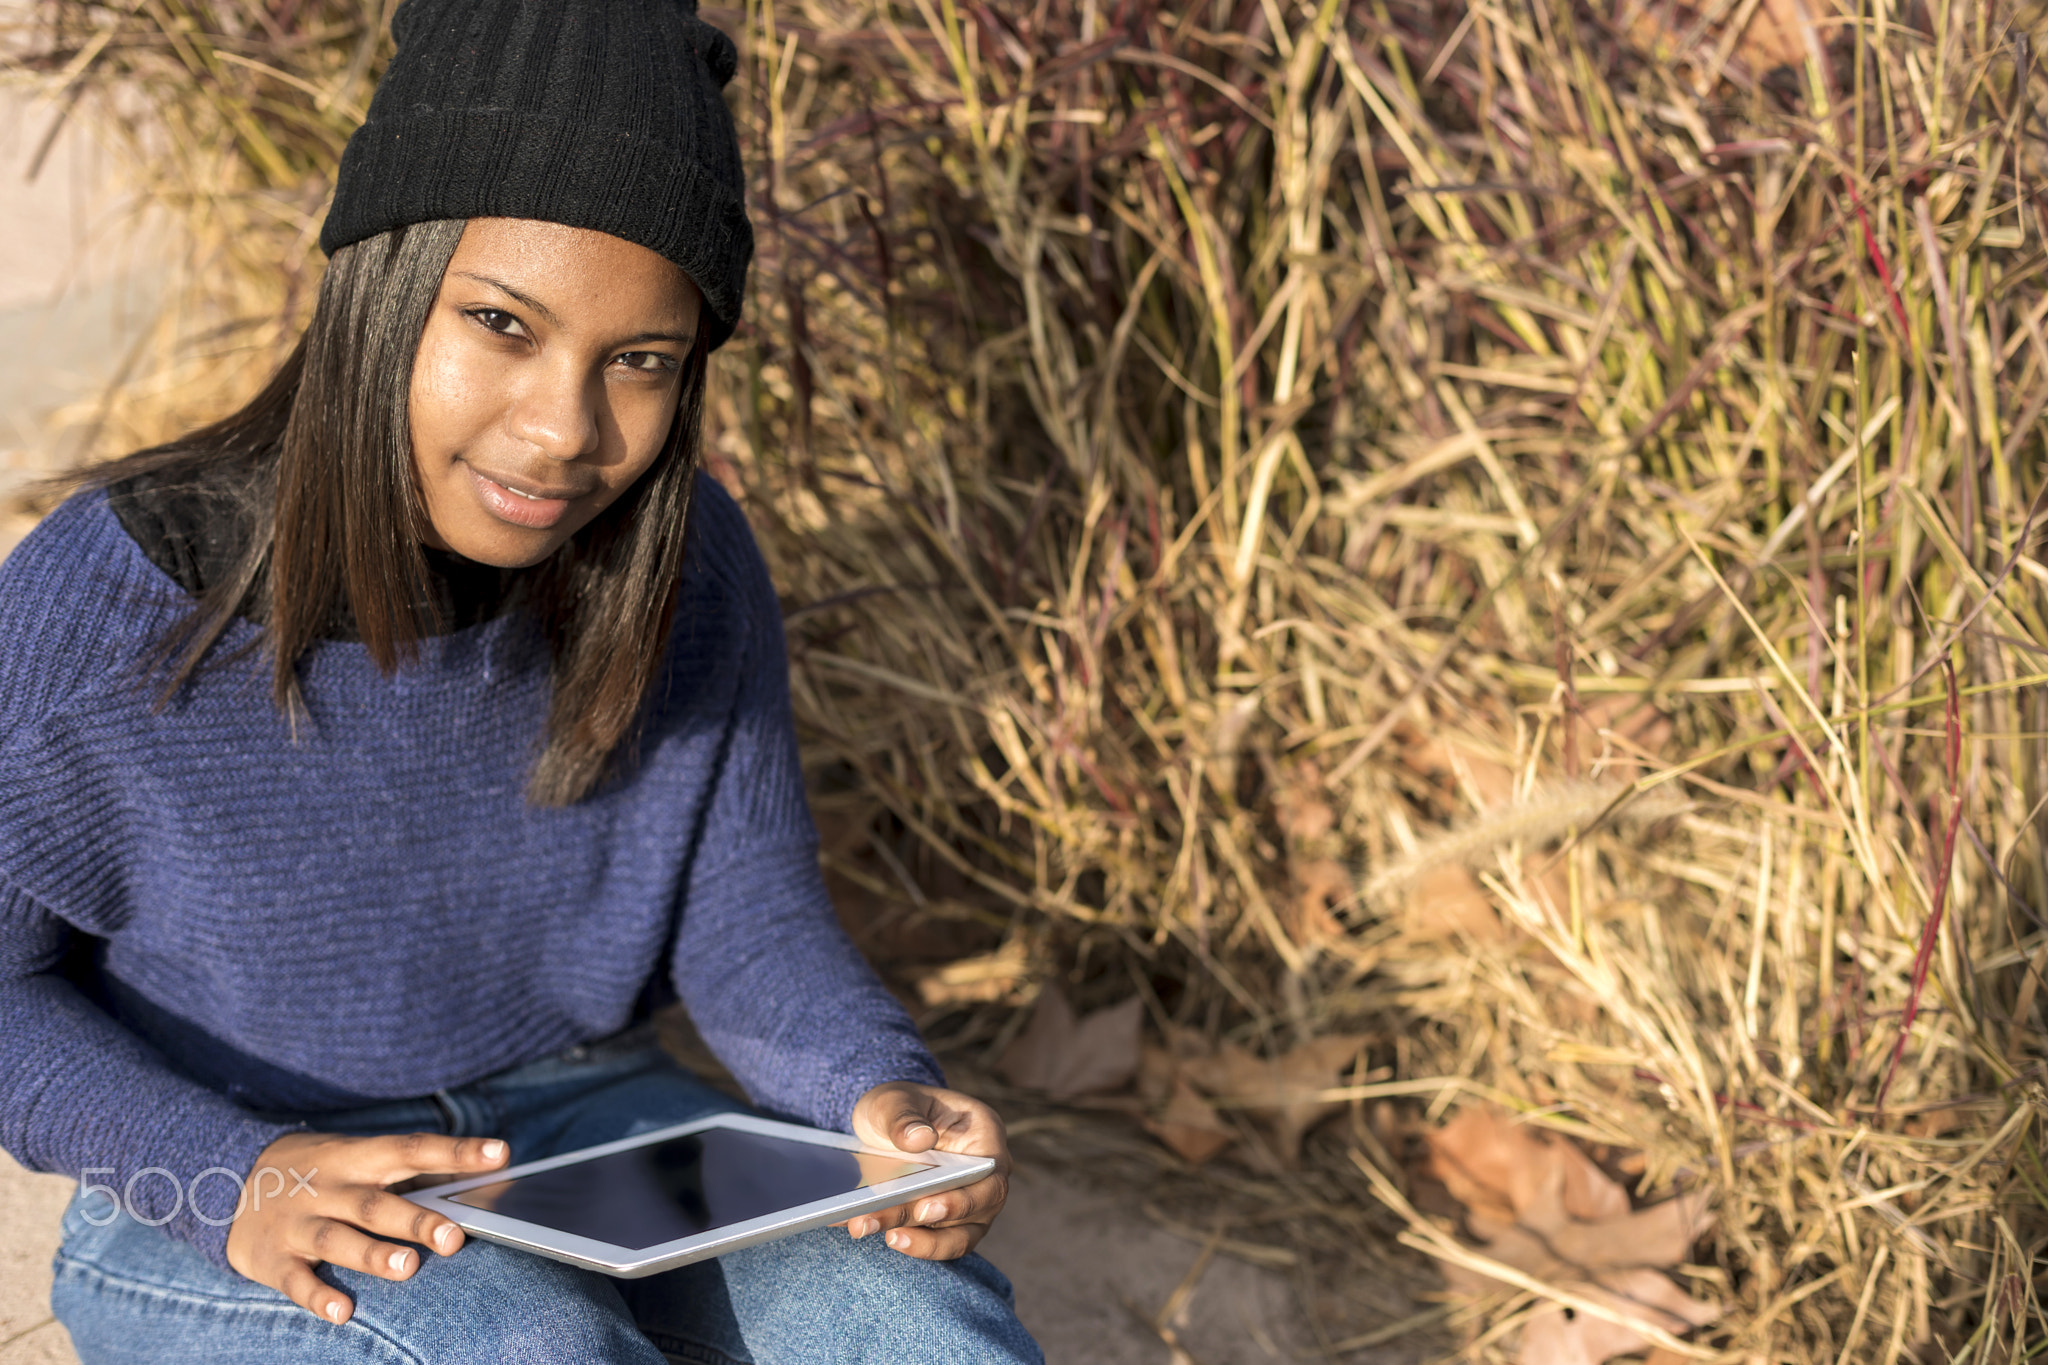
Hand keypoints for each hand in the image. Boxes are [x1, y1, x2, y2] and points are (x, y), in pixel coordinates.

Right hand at [224, 1130, 510, 1324]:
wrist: (226, 1181)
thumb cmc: (320, 1173)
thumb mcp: (356, 1158)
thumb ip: (408, 1174)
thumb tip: (474, 1184)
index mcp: (356, 1157)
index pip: (412, 1148)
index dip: (456, 1151)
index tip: (500, 1154)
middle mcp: (328, 1188)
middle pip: (375, 1203)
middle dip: (415, 1219)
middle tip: (454, 1237)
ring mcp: (298, 1223)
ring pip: (338, 1240)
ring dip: (373, 1255)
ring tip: (408, 1268)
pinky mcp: (272, 1259)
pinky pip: (296, 1280)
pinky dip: (318, 1296)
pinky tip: (343, 1312)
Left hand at [838, 1081, 1010, 1260]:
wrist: (886, 1124)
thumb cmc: (898, 1107)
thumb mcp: (894, 1100)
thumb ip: (904, 1116)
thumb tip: (920, 1139)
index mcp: (984, 1133)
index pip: (988, 1172)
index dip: (962, 1197)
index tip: (925, 1207)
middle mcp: (987, 1173)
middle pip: (975, 1210)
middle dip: (932, 1224)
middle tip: (893, 1232)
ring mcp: (974, 1202)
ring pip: (959, 1236)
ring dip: (920, 1243)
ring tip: (877, 1235)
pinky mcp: (952, 1223)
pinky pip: (940, 1243)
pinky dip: (913, 1245)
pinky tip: (879, 1236)